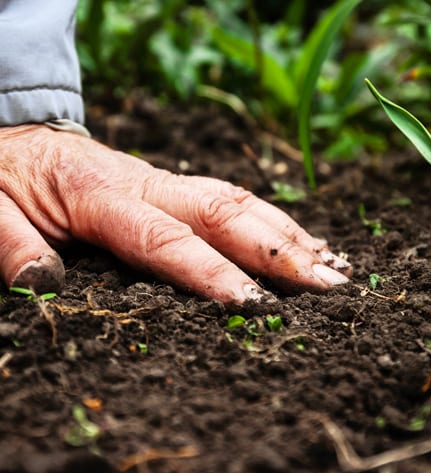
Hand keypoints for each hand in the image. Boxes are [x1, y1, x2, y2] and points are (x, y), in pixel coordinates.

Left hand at [0, 125, 350, 303]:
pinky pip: (234, 200)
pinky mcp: (175, 187)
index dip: (214, 274)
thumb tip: (40, 286)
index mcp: (101, 196)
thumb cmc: (4, 178)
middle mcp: (148, 184)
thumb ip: (9, 244)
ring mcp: (167, 182)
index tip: (256, 308)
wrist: (18, 140)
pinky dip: (273, 223)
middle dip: (280, 252)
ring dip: (289, 235)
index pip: (168, 240)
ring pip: (240, 202)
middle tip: (330, 288)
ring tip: (333, 267)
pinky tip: (302, 244)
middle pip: (226, 214)